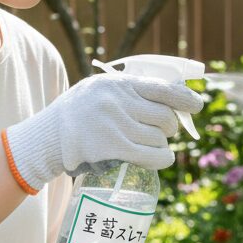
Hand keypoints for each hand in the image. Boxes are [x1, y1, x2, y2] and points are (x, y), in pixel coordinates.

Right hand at [2, 74, 202, 191]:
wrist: (46, 138)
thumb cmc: (77, 114)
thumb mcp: (98, 90)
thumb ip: (128, 91)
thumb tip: (171, 95)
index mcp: (117, 84)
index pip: (161, 88)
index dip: (184, 99)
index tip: (197, 105)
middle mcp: (118, 101)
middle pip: (165, 117)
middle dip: (170, 127)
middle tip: (165, 131)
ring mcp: (115, 125)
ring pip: (160, 138)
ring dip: (163, 144)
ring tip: (156, 146)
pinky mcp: (113, 149)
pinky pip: (152, 155)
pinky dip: (162, 159)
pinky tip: (163, 159)